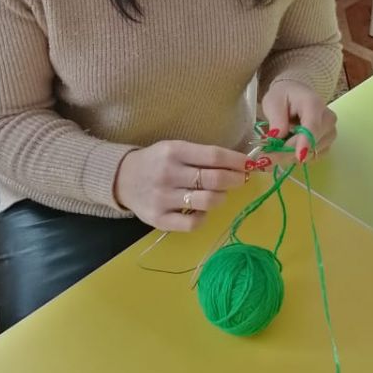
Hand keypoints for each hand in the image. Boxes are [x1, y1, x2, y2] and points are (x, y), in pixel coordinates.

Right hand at [113, 140, 248, 230]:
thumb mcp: (175, 148)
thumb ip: (203, 156)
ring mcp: (163, 199)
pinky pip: (193, 223)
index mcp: (174, 151)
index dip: (237, 161)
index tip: (250, 164)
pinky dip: (203, 217)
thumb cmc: (156, 161)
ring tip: (218, 194)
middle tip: (240, 179)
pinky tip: (201, 210)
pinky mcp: (159, 220)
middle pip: (214, 180)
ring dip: (221, 198)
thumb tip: (240, 163)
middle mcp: (169, 174)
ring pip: (207, 202)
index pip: (214, 156)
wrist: (122, 179)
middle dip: (236, 180)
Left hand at [260, 81, 336, 164]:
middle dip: (287, 153)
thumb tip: (277, 137)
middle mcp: (327, 119)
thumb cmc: (284, 96)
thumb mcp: (273, 102)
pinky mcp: (327, 144)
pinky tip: (287, 146)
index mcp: (314, 104)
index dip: (306, 143)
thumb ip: (276, 118)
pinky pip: (312, 157)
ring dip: (290, 156)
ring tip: (276, 146)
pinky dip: (297, 156)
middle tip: (265, 158)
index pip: (313, 126)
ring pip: (311, 154)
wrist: (296, 95)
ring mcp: (330, 133)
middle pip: (311, 144)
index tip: (299, 156)